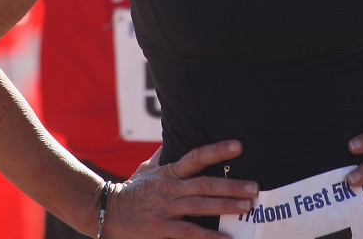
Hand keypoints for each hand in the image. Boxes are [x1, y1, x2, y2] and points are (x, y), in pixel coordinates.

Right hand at [103, 139, 257, 237]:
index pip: (197, 156)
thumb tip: (174, 135)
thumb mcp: (148, 167)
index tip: (239, 146)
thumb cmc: (132, 189)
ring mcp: (166, 209)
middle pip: (205, 183)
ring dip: (226, 206)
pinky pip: (189, 233)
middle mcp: (171, 188)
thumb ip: (165, 154)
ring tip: (247, 207)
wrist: (107, 211)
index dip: (217, 150)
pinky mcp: (161, 229)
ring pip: (201, 206)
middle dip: (232, 185)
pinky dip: (209, 237)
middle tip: (255, 187)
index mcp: (170, 171)